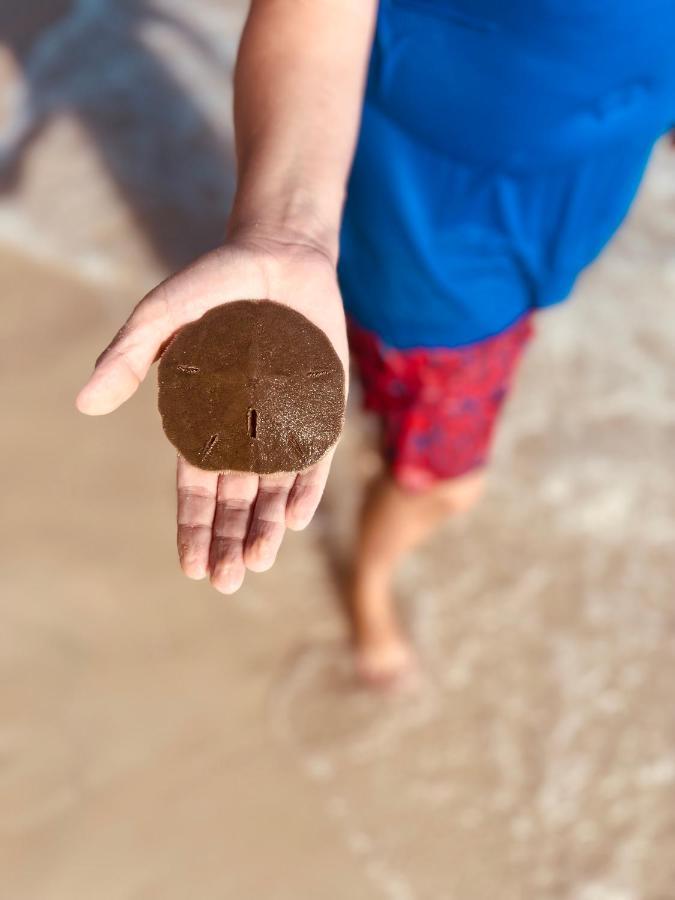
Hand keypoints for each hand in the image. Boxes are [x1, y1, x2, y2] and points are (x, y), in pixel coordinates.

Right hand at [76, 234, 348, 592]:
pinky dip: (306, 487)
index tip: (192, 567)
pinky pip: (315, 457)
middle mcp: (246, 429)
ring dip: (266, 527)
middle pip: (236, 500)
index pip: (197, 486)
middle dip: (229, 542)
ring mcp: (286, 422)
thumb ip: (128, 357)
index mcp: (205, 419)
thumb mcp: (164, 317)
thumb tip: (85, 404)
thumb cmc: (215, 286)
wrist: (280, 255)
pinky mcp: (322, 410)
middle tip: (226, 582)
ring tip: (258, 562)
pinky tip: (295, 518)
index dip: (193, 527)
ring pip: (275, 489)